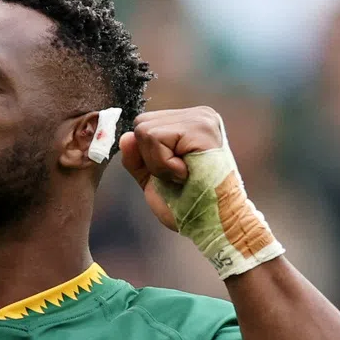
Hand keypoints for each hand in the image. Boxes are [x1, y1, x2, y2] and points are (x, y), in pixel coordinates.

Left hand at [118, 107, 225, 231]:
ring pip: (145, 131)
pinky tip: (186, 174)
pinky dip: (164, 165)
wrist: (214, 223)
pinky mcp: (200, 128)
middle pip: (141, 124)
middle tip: (179, 176)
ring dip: (158, 164)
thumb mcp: (154, 178)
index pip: (145, 125)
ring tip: (184, 175)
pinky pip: (155, 138)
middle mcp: (199, 115)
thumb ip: (137, 158)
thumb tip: (125, 137)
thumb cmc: (188, 204)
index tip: (175, 173)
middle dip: (151, 158)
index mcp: (190, 124)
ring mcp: (201, 119)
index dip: (148, 156)